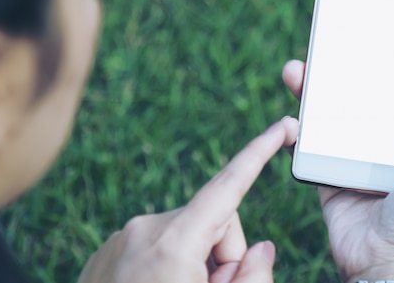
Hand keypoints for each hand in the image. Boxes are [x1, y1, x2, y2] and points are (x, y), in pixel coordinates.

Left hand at [78, 118, 298, 282]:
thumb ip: (252, 278)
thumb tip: (261, 248)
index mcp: (174, 242)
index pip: (229, 184)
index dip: (261, 153)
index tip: (283, 127)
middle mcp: (145, 229)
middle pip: (215, 220)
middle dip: (225, 254)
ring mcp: (123, 238)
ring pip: (187, 232)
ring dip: (196, 262)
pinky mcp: (110, 249)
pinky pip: (158, 243)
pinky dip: (169, 265)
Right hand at [282, 56, 393, 282]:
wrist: (386, 264)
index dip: (389, 61)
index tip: (374, 32)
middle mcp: (386, 142)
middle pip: (361, 97)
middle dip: (343, 70)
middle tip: (327, 44)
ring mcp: (355, 157)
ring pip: (331, 115)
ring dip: (313, 91)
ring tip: (298, 69)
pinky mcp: (328, 173)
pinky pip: (309, 144)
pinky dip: (298, 128)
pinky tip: (292, 114)